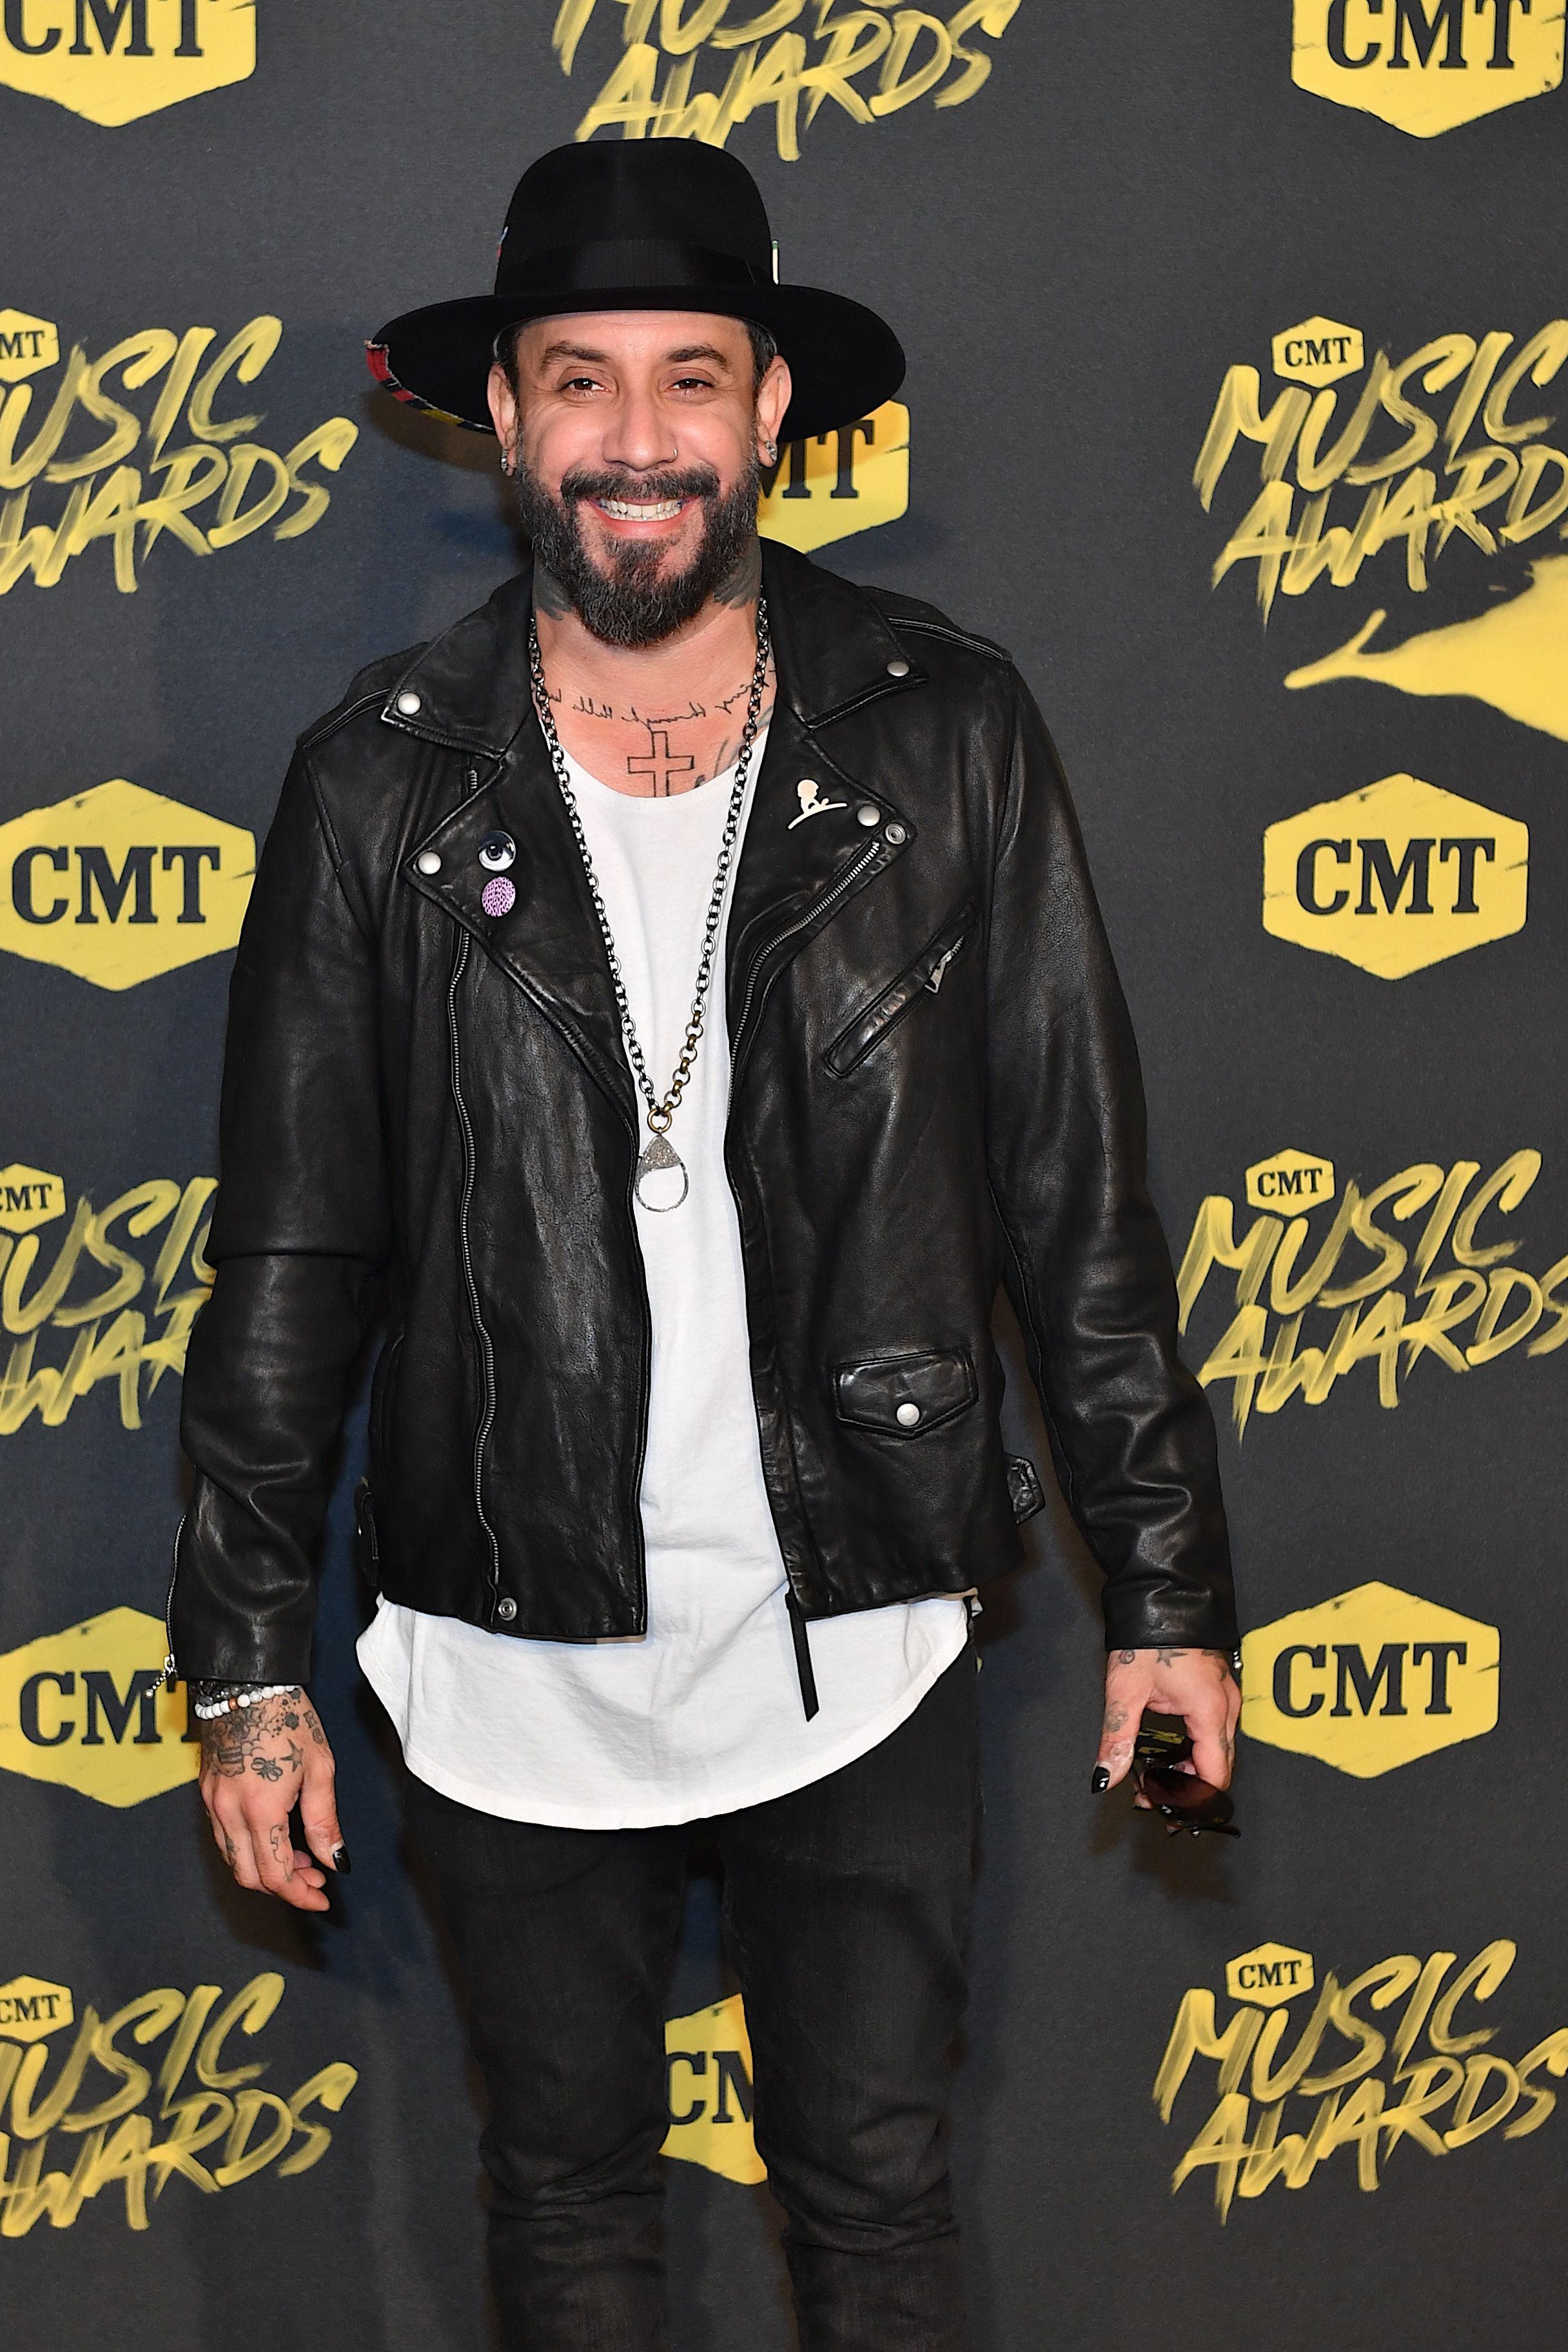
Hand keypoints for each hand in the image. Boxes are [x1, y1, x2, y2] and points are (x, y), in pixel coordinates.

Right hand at [199, 1689, 346, 1912]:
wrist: (246, 1684)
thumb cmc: (287, 1717)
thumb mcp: (319, 1768)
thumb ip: (324, 1820)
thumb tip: (336, 1860)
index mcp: (260, 1809)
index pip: (276, 1874)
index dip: (300, 1894)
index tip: (322, 1899)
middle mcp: (228, 1812)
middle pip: (249, 1876)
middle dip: (284, 1886)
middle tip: (315, 1878)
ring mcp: (212, 1803)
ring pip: (233, 1860)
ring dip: (265, 1869)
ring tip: (301, 1857)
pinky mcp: (205, 1793)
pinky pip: (223, 1837)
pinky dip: (248, 1848)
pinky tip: (274, 1835)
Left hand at [1094, 1647, 1238, 1800]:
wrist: (1164, 1596)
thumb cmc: (1148, 1637)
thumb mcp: (1125, 1690)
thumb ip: (1117, 1738)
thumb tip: (1106, 1776)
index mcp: (1209, 1710)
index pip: (1214, 1776)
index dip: (1191, 1801)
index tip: (1165, 1811)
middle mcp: (1226, 1707)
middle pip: (1218, 1768)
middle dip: (1187, 1790)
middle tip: (1152, 1798)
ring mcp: (1225, 1698)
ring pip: (1217, 1751)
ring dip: (1189, 1771)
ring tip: (1154, 1779)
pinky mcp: (1218, 1691)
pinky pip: (1214, 1733)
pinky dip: (1194, 1750)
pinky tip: (1169, 1754)